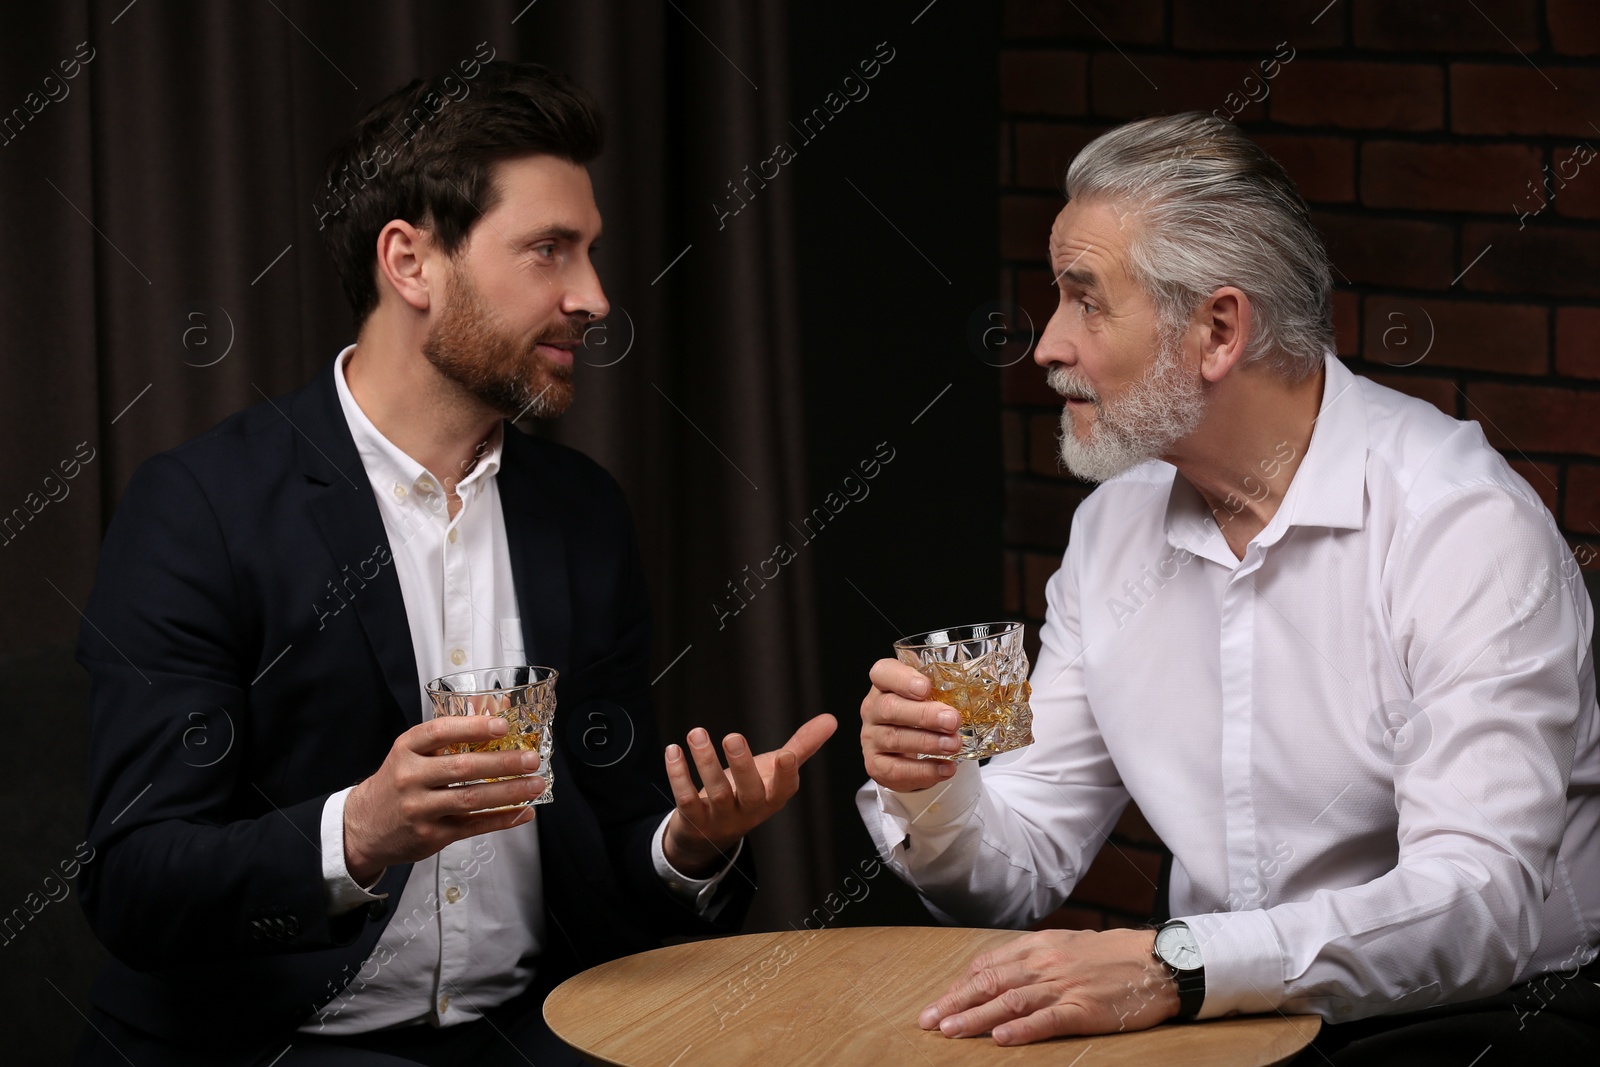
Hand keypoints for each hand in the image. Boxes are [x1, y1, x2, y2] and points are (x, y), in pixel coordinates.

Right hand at [343, 716, 545, 884]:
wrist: (364, 826)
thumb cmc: (399, 781)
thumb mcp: (413, 752)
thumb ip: (452, 733)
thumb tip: (500, 709)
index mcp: (406, 749)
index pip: (439, 732)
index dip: (473, 727)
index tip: (502, 725)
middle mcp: (410, 778)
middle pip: (462, 768)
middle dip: (502, 763)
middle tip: (531, 759)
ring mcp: (420, 810)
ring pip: (471, 799)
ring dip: (509, 792)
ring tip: (536, 784)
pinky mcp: (431, 836)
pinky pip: (473, 826)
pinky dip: (502, 819)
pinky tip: (523, 812)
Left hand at [662, 714, 837, 877]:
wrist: (712, 832)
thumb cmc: (749, 793)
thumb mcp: (775, 771)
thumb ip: (802, 745)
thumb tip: (830, 720)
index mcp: (772, 797)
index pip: (784, 789)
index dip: (785, 775)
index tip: (786, 755)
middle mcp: (749, 810)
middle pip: (748, 792)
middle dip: (741, 765)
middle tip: (733, 736)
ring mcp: (721, 817)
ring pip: (715, 792)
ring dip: (705, 761)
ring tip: (697, 733)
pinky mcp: (695, 819)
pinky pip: (686, 799)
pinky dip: (679, 775)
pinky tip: (674, 751)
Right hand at [860, 658, 961, 791]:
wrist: (907, 751)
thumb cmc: (919, 715)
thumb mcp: (928, 697)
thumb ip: (942, 689)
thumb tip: (978, 688)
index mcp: (884, 685)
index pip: (883, 673)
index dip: (902, 679)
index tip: (925, 687)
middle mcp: (873, 709)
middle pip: (890, 708)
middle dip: (924, 715)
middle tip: (952, 720)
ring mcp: (871, 738)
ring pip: (895, 739)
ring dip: (928, 743)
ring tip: (954, 744)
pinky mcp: (876, 765)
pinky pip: (897, 770)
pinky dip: (924, 771)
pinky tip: (946, 768)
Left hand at [920, 928, 1177, 1043]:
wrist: (1159, 960)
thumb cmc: (1115, 953)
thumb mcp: (1069, 944)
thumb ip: (1037, 956)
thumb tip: (1004, 969)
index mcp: (1039, 947)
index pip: (989, 965)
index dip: (960, 984)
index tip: (940, 1000)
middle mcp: (1045, 964)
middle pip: (990, 983)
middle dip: (955, 1002)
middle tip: (928, 1020)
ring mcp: (1064, 987)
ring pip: (1009, 1002)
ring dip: (975, 1017)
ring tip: (949, 1030)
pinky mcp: (1084, 1010)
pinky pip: (1047, 1020)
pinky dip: (1021, 1029)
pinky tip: (999, 1038)